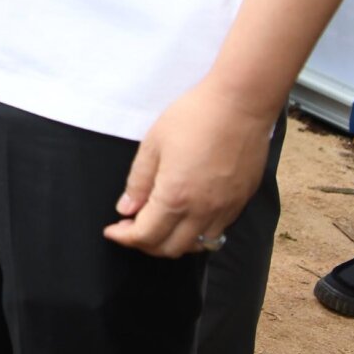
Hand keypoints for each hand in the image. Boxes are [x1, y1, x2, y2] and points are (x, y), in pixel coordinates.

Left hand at [104, 79, 275, 258]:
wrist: (240, 104)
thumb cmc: (194, 117)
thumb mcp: (153, 144)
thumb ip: (138, 182)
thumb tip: (126, 209)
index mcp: (176, 196)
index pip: (146, 236)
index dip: (125, 238)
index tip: (112, 230)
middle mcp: (203, 210)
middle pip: (170, 249)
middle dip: (145, 244)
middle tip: (130, 228)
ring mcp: (226, 209)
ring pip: (196, 246)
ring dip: (172, 243)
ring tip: (157, 225)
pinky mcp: (241, 202)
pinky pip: (218, 232)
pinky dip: (197, 235)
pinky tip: (185, 217)